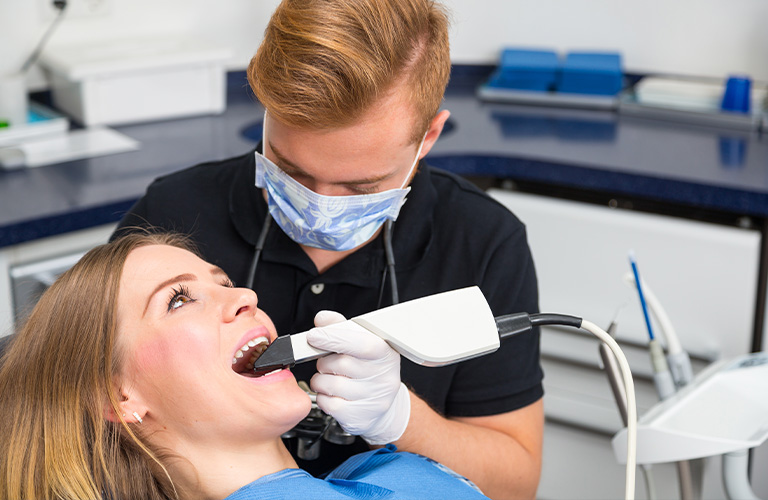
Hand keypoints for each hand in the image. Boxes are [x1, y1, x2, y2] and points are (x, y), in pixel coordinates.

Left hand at [307, 310, 410, 444]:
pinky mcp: (360, 417)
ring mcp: (373, 399)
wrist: (380, 404)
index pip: (360, 343)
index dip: (333, 338)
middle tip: (329, 363)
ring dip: (321, 380)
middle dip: (324, 362)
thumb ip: (341, 328)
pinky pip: (328, 404)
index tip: (314, 336)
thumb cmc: (368, 370)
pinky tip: (332, 394)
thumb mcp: (361, 343)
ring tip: (331, 378)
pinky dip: (323, 397)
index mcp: (385, 353)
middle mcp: (383, 377)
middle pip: (340, 364)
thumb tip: (323, 319)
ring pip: (330, 385)